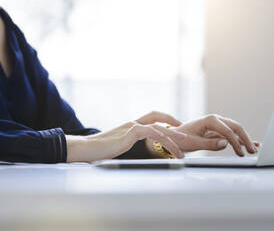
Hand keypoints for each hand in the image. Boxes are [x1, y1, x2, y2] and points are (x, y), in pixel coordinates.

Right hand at [66, 111, 187, 161]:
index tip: (175, 127)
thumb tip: (136, 154)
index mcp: (130, 126)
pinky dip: (163, 139)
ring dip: (173, 138)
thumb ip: (128, 146)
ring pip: (158, 127)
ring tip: (184, 148)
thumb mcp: (118, 147)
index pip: (151, 118)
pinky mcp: (130, 132)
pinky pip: (151, 132)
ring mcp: (131, 126)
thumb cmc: (99, 151)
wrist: (86, 149)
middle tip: (187, 135)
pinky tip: (171, 146)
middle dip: (173, 125)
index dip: (165, 120)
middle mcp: (132, 123)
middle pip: (157, 118)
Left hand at [172, 114, 258, 155]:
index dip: (235, 142)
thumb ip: (210, 144)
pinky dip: (240, 140)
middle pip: (235, 127)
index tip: (241, 153)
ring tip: (253, 151)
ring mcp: (217, 125)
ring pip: (235, 130)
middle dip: (245, 139)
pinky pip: (231, 135)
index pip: (227, 130)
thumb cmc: (181, 139)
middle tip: (252, 151)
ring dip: (244, 140)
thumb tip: (226, 143)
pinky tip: (251, 144)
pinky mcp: (217, 131)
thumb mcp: (194, 143)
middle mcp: (215, 119)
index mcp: (209, 120)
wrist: (173, 137)